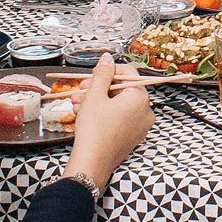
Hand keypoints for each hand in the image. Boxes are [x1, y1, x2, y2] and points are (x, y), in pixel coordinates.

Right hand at [65, 55, 151, 187]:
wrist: (92, 163)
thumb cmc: (94, 129)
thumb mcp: (95, 95)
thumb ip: (102, 74)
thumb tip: (107, 58)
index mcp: (140, 98)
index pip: (128, 73)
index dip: (108, 70)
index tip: (93, 74)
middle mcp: (145, 112)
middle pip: (121, 90)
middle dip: (98, 87)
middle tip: (81, 88)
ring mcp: (139, 126)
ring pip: (117, 105)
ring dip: (96, 100)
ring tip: (77, 102)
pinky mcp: (130, 137)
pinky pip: (118, 118)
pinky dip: (102, 113)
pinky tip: (83, 114)